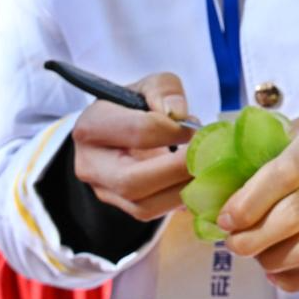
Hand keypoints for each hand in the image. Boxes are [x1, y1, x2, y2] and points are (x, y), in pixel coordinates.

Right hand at [72, 72, 193, 221]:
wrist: (120, 130)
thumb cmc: (136, 105)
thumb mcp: (150, 86)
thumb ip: (164, 90)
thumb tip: (177, 113)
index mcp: (92, 126)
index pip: (138, 132)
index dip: (173, 130)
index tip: (195, 126)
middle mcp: (90, 165)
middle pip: (133, 180)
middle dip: (177, 169)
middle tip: (208, 156)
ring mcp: (104, 191)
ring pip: (143, 206)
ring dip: (182, 190)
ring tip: (207, 169)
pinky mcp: (122, 207)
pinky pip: (152, 213)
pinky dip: (180, 201)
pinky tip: (199, 183)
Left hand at [217, 107, 298, 291]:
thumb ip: (285, 142)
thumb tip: (236, 174)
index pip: (285, 172)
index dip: (250, 200)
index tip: (226, 217)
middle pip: (295, 215)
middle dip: (254, 236)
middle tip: (234, 241)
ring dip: (271, 258)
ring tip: (256, 254)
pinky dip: (295, 278)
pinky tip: (278, 270)